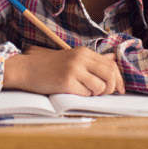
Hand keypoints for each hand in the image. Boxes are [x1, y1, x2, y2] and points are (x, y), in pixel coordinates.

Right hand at [3, 45, 124, 96]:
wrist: (26, 69)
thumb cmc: (49, 65)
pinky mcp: (66, 82)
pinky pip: (85, 94)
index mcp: (84, 52)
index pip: (111, 64)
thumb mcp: (73, 57)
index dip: (119, 79)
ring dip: (96, 94)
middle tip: (106, 94)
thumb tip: (114, 57)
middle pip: (110, 75)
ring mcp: (74, 70)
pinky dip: (84, 96)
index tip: (120, 90)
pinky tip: (74, 92)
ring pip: (100, 86)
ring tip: (86, 91)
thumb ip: (94, 59)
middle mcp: (81, 58)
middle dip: (112, 88)